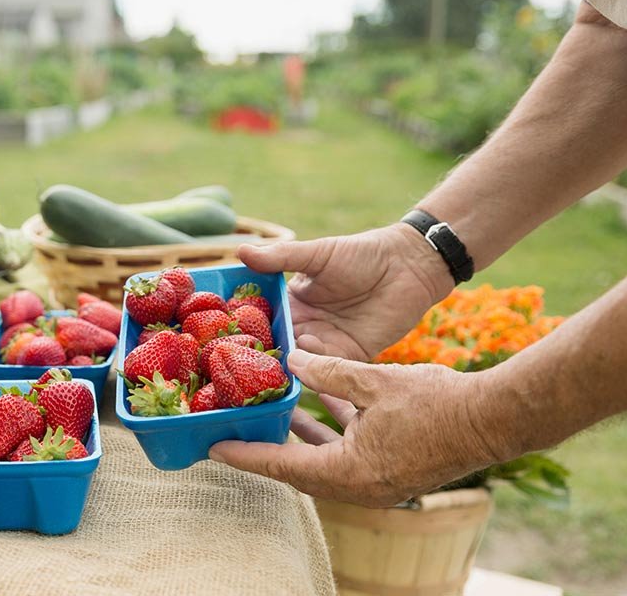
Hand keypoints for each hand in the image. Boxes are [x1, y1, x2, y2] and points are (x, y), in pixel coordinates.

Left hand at [209, 350, 509, 505]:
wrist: (495, 420)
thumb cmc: (437, 404)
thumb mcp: (374, 380)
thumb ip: (329, 371)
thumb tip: (292, 358)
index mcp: (350, 472)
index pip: (283, 466)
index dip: (246, 455)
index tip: (214, 449)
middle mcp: (360, 486)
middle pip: (299, 470)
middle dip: (268, 449)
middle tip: (236, 431)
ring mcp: (378, 481)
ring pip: (324, 461)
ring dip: (300, 439)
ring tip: (272, 414)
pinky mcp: (392, 470)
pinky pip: (348, 454)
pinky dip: (331, 433)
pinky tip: (322, 404)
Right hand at [238, 224, 453, 360]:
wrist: (409, 266)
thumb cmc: (362, 253)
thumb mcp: (318, 253)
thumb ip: (280, 257)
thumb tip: (240, 251)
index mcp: (292, 300)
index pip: (261, 318)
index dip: (242, 327)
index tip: (218, 336)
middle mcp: (304, 325)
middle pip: (276, 345)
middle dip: (258, 356)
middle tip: (232, 366)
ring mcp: (326, 343)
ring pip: (298, 361)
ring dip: (283, 367)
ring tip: (260, 374)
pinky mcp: (350, 356)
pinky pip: (327, 369)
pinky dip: (313, 373)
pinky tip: (297, 373)